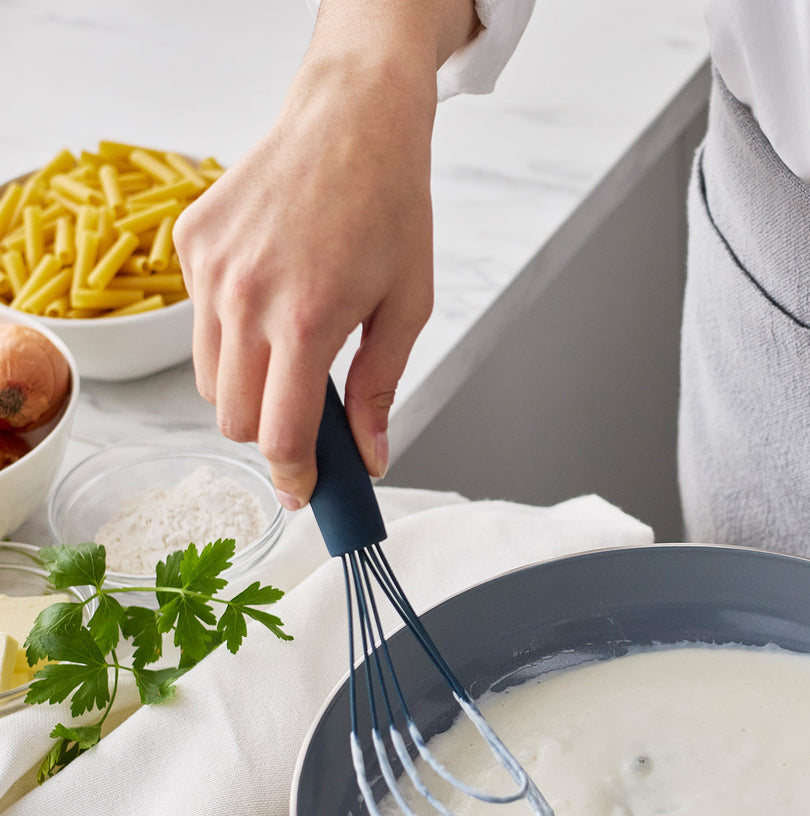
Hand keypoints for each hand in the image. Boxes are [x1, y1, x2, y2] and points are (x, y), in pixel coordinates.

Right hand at [174, 0, 477, 509]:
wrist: (352, 119)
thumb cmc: (391, 209)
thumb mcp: (407, 308)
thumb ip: (380, 390)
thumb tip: (370, 456)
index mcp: (306, 319)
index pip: (278, 436)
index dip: (293, 476)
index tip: (306, 489)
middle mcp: (245, 297)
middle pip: (233, 419)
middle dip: (270, 434)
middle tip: (308, 415)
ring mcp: (209, 269)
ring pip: (209, 379)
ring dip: (248, 388)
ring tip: (293, 350)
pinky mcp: (189, 242)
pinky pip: (199, 323)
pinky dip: (231, 334)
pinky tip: (270, 298)